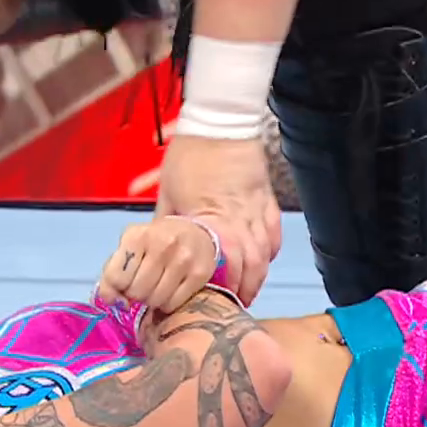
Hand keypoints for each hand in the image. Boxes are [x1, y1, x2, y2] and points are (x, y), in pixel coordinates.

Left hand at [95, 217, 219, 314]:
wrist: (196, 231)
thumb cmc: (156, 242)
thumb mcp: (129, 247)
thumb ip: (112, 274)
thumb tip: (113, 302)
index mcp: (137, 235)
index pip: (116, 278)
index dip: (116, 289)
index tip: (124, 286)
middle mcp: (162, 244)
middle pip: (136, 291)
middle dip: (136, 294)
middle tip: (142, 286)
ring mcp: (183, 259)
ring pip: (155, 300)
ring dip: (152, 300)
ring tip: (156, 288)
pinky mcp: (200, 274)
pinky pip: (173, 304)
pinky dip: (167, 304)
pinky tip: (170, 291)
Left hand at [155, 135, 280, 305]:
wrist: (219, 122)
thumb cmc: (189, 156)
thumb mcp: (168, 193)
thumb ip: (165, 223)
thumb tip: (153, 248)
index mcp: (210, 219)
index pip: (219, 265)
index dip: (218, 287)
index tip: (210, 301)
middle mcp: (238, 218)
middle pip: (248, 265)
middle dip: (242, 289)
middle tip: (231, 304)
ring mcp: (257, 210)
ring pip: (264, 254)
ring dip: (257, 277)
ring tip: (247, 292)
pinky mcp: (267, 201)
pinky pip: (273, 234)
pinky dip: (269, 252)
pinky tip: (262, 263)